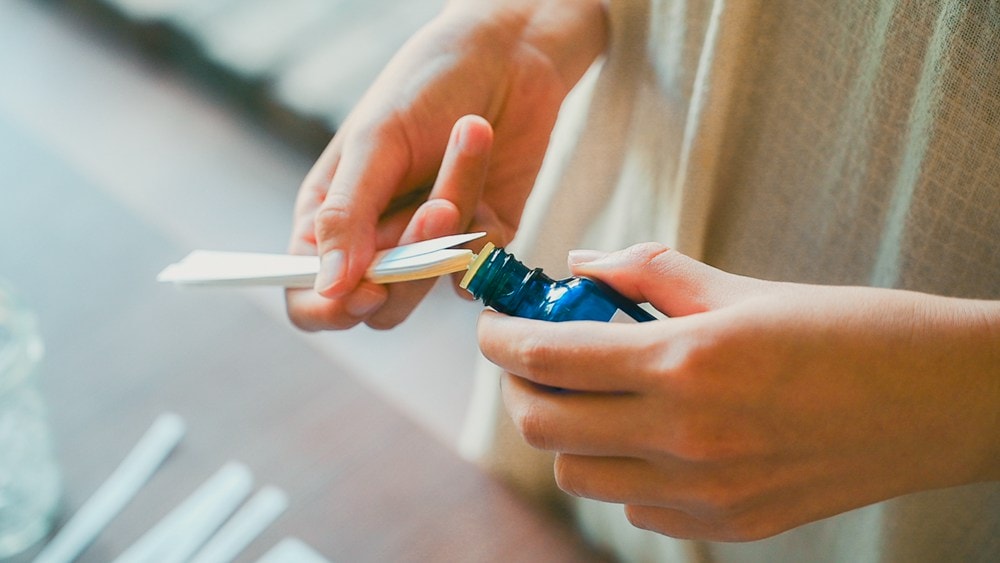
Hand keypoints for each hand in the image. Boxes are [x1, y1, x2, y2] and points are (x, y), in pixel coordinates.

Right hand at [286, 0, 607, 330]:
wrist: (511, 57)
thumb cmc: (427, 84)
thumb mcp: (376, 142)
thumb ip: (348, 217)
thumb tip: (326, 287)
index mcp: (331, 216)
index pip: (308, 293)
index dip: (327, 307)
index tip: (362, 290)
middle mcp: (376, 240)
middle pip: (376, 304)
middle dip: (407, 267)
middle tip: (438, 208)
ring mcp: (428, 246)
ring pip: (429, 285)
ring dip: (453, 232)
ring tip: (467, 151)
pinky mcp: (477, 242)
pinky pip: (476, 272)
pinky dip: (486, 238)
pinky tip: (491, 187)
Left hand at [479, 243, 999, 540]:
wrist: (939, 402)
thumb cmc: (847, 329)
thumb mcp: (741, 288)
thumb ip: (647, 276)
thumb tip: (581, 268)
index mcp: (685, 364)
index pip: (548, 359)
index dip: (501, 340)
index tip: (492, 326)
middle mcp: (684, 439)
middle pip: (544, 428)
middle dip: (521, 387)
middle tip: (535, 356)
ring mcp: (705, 493)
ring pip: (580, 475)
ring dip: (567, 430)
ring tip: (593, 393)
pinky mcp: (729, 525)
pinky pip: (636, 506)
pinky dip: (621, 469)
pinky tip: (650, 434)